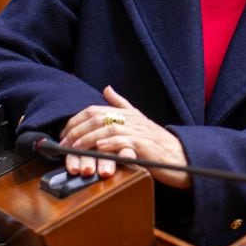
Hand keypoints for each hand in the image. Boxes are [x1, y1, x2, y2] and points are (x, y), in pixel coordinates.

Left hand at [59, 86, 190, 186]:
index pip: (94, 110)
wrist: (183, 157)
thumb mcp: (139, 120)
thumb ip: (121, 104)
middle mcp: (132, 119)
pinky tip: (99, 149)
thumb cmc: (159, 143)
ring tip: (75, 147)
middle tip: (63, 143)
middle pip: (98, 117)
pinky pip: (125, 142)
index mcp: (128, 113)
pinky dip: (110, 144)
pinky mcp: (146, 146)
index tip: (63, 133)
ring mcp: (139, 132)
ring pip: (108, 128)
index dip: (75, 120)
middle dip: (76, 130)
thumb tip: (106, 88)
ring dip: (88, 138)